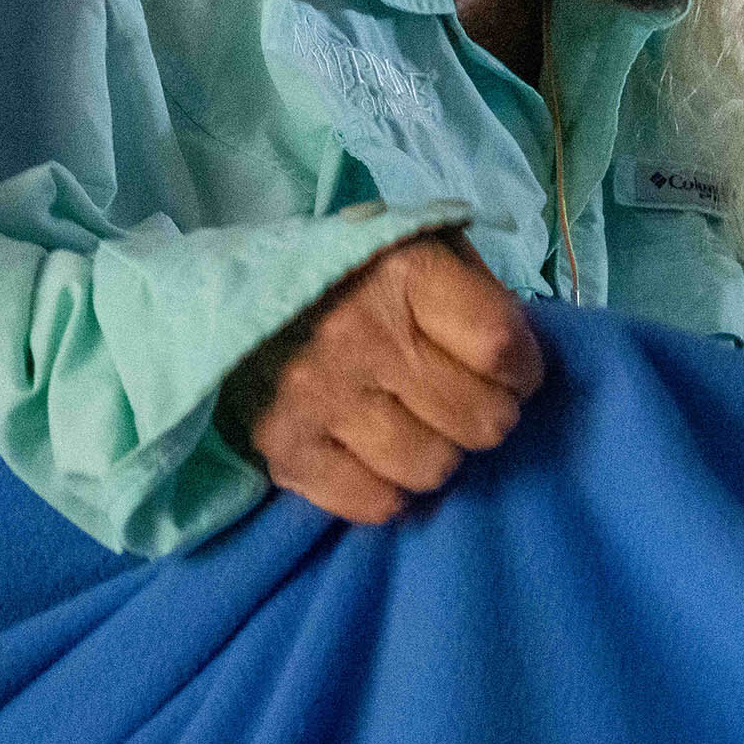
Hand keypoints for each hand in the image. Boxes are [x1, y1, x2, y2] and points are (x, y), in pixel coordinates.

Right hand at [227, 232, 542, 523]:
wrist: (220, 292)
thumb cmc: (344, 270)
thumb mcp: (414, 242)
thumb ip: (472, 286)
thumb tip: (519, 351)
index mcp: (403, 273)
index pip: (502, 347)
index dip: (523, 368)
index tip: (514, 371)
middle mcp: (361, 336)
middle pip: (480, 419)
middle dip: (487, 414)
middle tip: (465, 401)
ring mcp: (319, 395)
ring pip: (433, 467)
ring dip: (438, 452)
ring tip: (417, 424)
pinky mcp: (282, 446)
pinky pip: (372, 502)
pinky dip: (386, 489)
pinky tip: (377, 456)